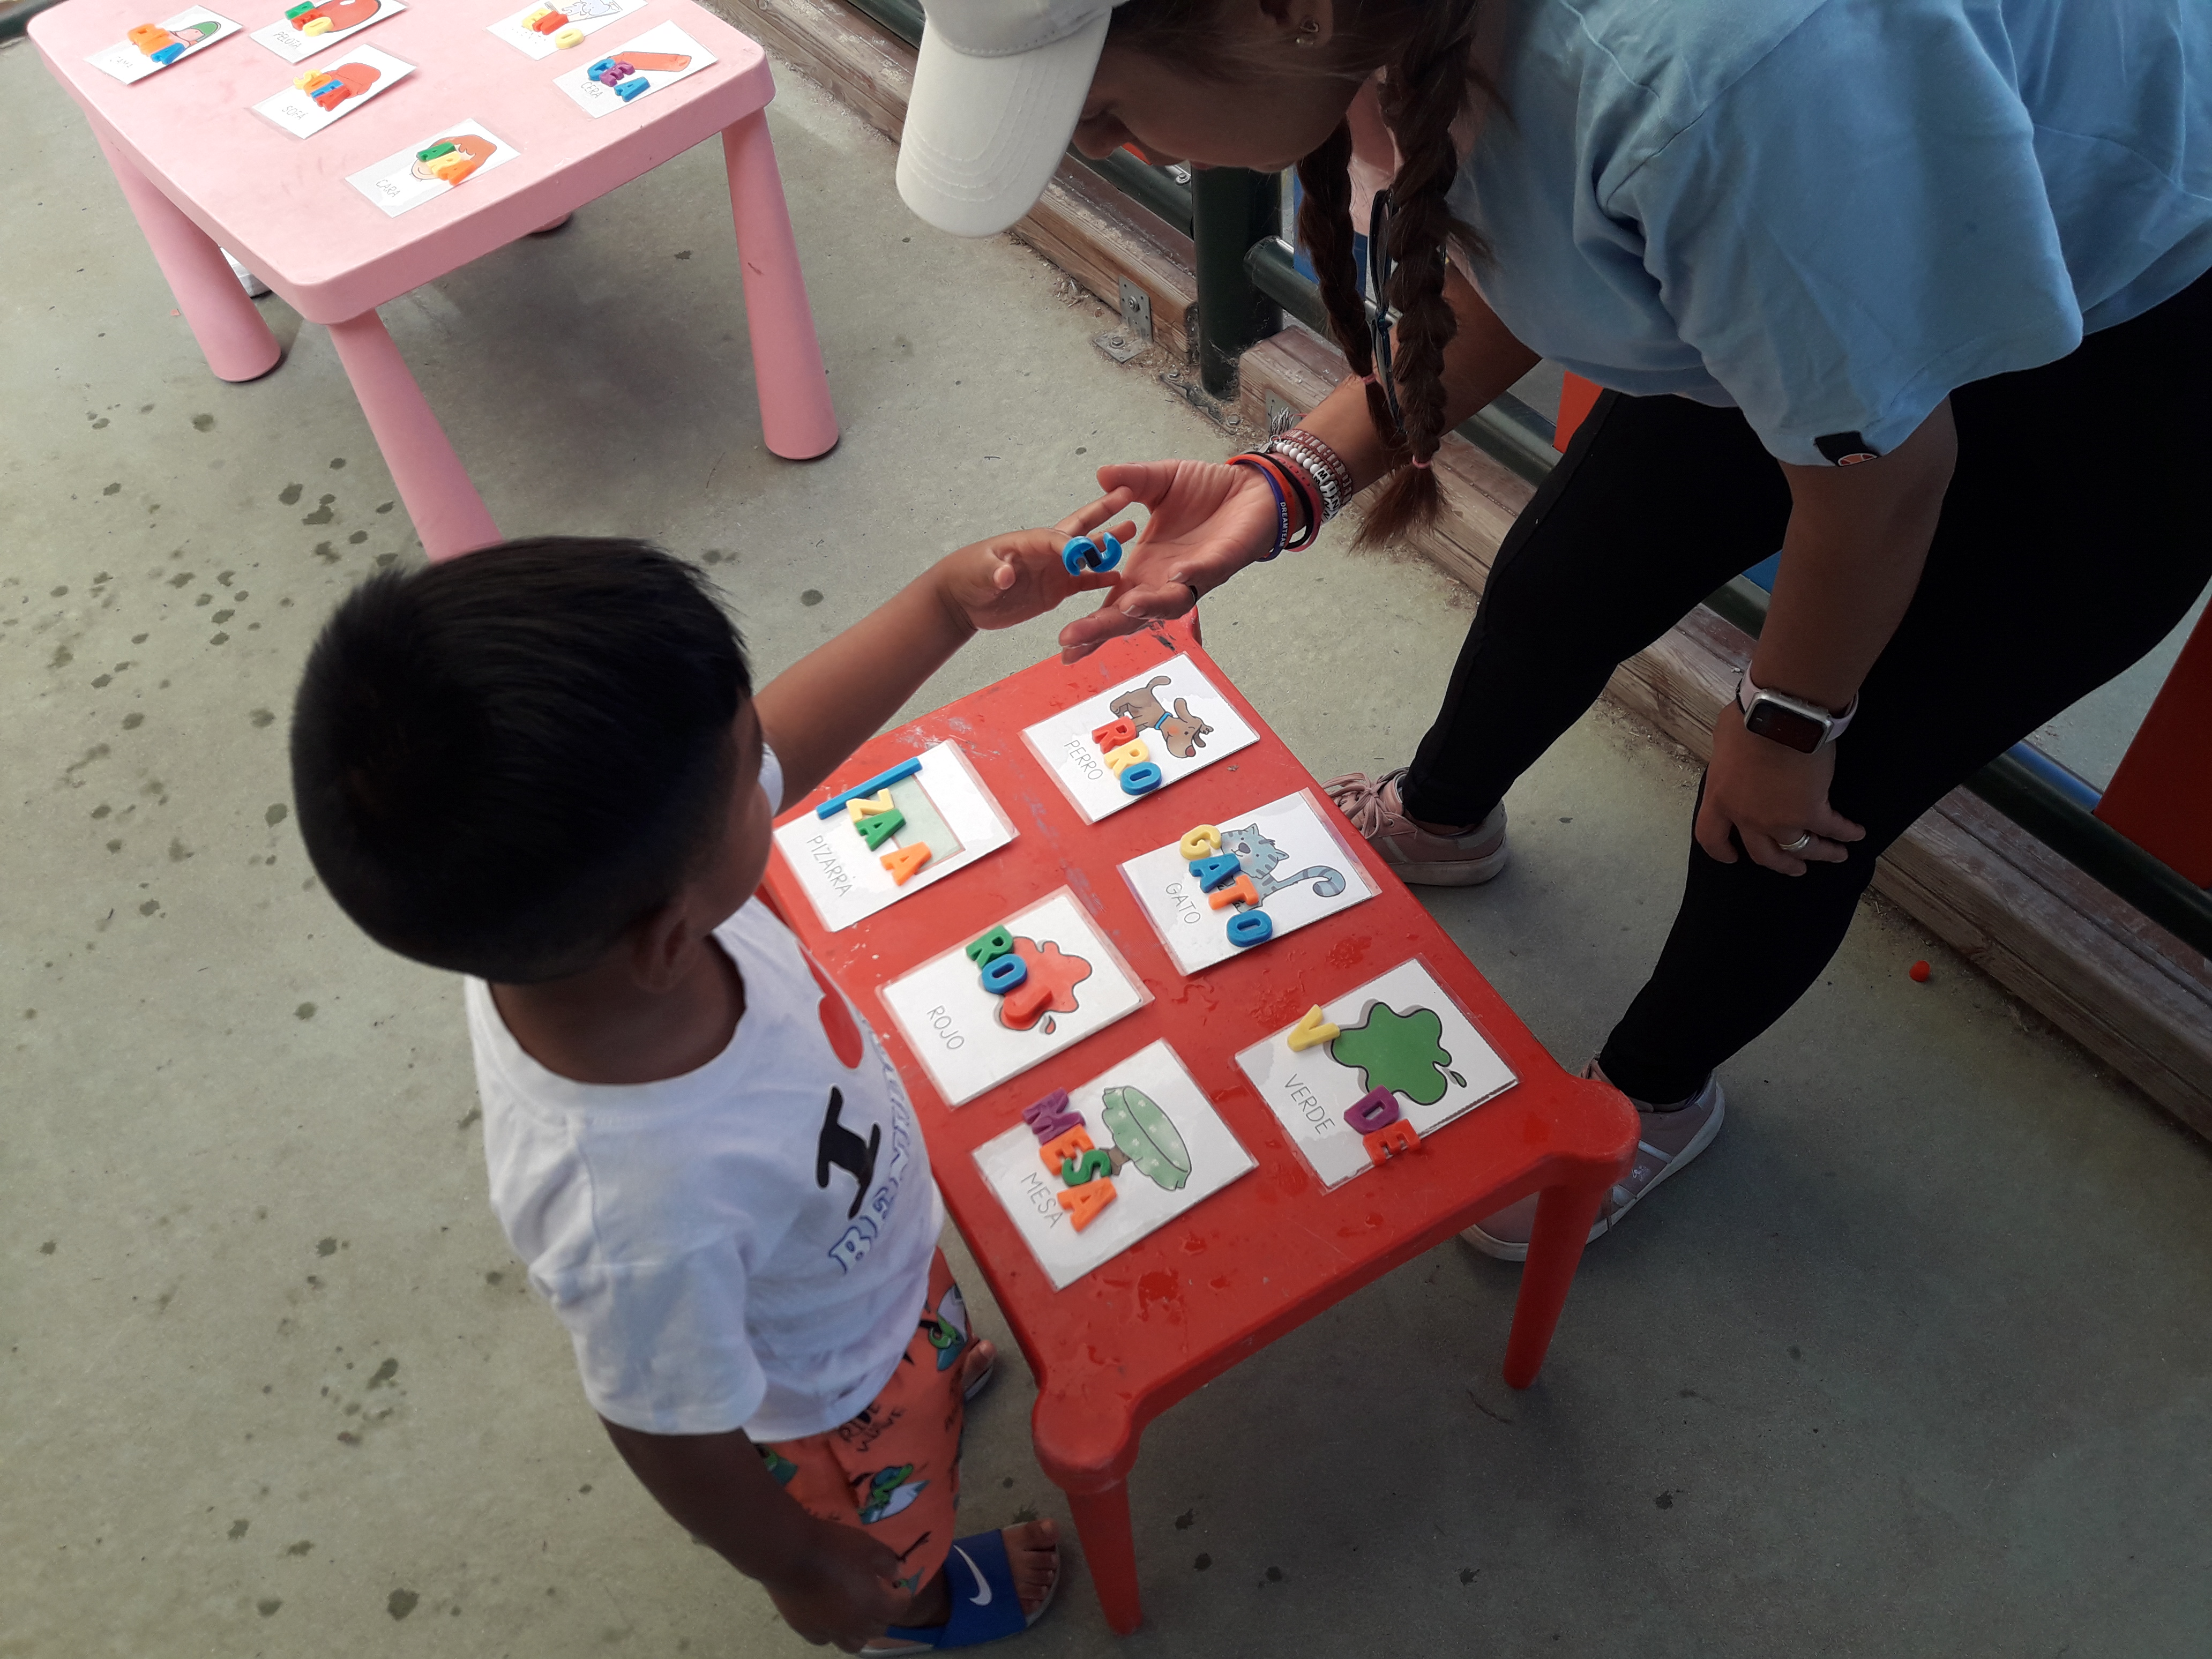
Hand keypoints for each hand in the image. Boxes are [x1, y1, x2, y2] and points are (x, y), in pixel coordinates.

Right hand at [761, 1520, 909, 1651]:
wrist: (790, 1554)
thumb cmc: (833, 1546)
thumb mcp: (868, 1545)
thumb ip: (887, 1562)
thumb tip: (896, 1574)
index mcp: (874, 1604)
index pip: (899, 1610)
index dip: (903, 1599)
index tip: (901, 1589)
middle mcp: (854, 1625)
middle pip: (878, 1629)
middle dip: (883, 1614)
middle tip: (878, 1597)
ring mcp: (829, 1631)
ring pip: (853, 1643)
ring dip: (860, 1631)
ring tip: (856, 1614)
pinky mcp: (806, 1630)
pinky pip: (825, 1639)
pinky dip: (833, 1632)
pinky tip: (830, 1616)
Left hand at [936, 488, 1136, 634]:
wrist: (961, 599)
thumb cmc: (965, 577)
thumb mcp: (978, 573)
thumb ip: (993, 572)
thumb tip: (1005, 574)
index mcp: (1029, 542)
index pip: (1057, 539)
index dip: (1074, 544)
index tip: (1090, 551)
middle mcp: (1046, 551)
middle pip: (1080, 529)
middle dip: (1103, 513)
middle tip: (1126, 495)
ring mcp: (1053, 569)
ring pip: (1087, 554)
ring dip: (1109, 543)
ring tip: (1133, 529)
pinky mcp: (1055, 588)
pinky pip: (1083, 581)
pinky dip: (1101, 579)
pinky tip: (1119, 576)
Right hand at [1056, 460, 1281, 662]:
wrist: (1250, 486)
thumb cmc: (1205, 492)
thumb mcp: (1160, 480)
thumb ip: (1132, 481)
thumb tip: (1100, 474)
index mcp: (1146, 566)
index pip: (1113, 602)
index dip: (1092, 624)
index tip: (1066, 641)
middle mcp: (1167, 578)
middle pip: (1133, 614)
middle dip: (1105, 627)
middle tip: (1075, 639)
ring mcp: (1196, 575)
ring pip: (1170, 602)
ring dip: (1148, 608)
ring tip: (1126, 607)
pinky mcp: (1224, 562)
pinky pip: (1207, 574)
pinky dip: (1192, 577)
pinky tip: (1177, 576)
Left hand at [1696, 714, 1866, 873]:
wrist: (1781, 716)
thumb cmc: (1748, 719)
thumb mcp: (1723, 741)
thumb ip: (1727, 761)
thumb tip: (1734, 757)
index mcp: (1719, 799)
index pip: (1711, 837)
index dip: (1722, 851)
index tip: (1733, 858)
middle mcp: (1747, 818)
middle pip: (1763, 854)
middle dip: (1781, 864)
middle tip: (1795, 868)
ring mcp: (1780, 820)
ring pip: (1801, 848)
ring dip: (1820, 854)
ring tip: (1835, 856)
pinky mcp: (1812, 812)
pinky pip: (1831, 829)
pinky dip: (1845, 833)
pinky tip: (1856, 835)